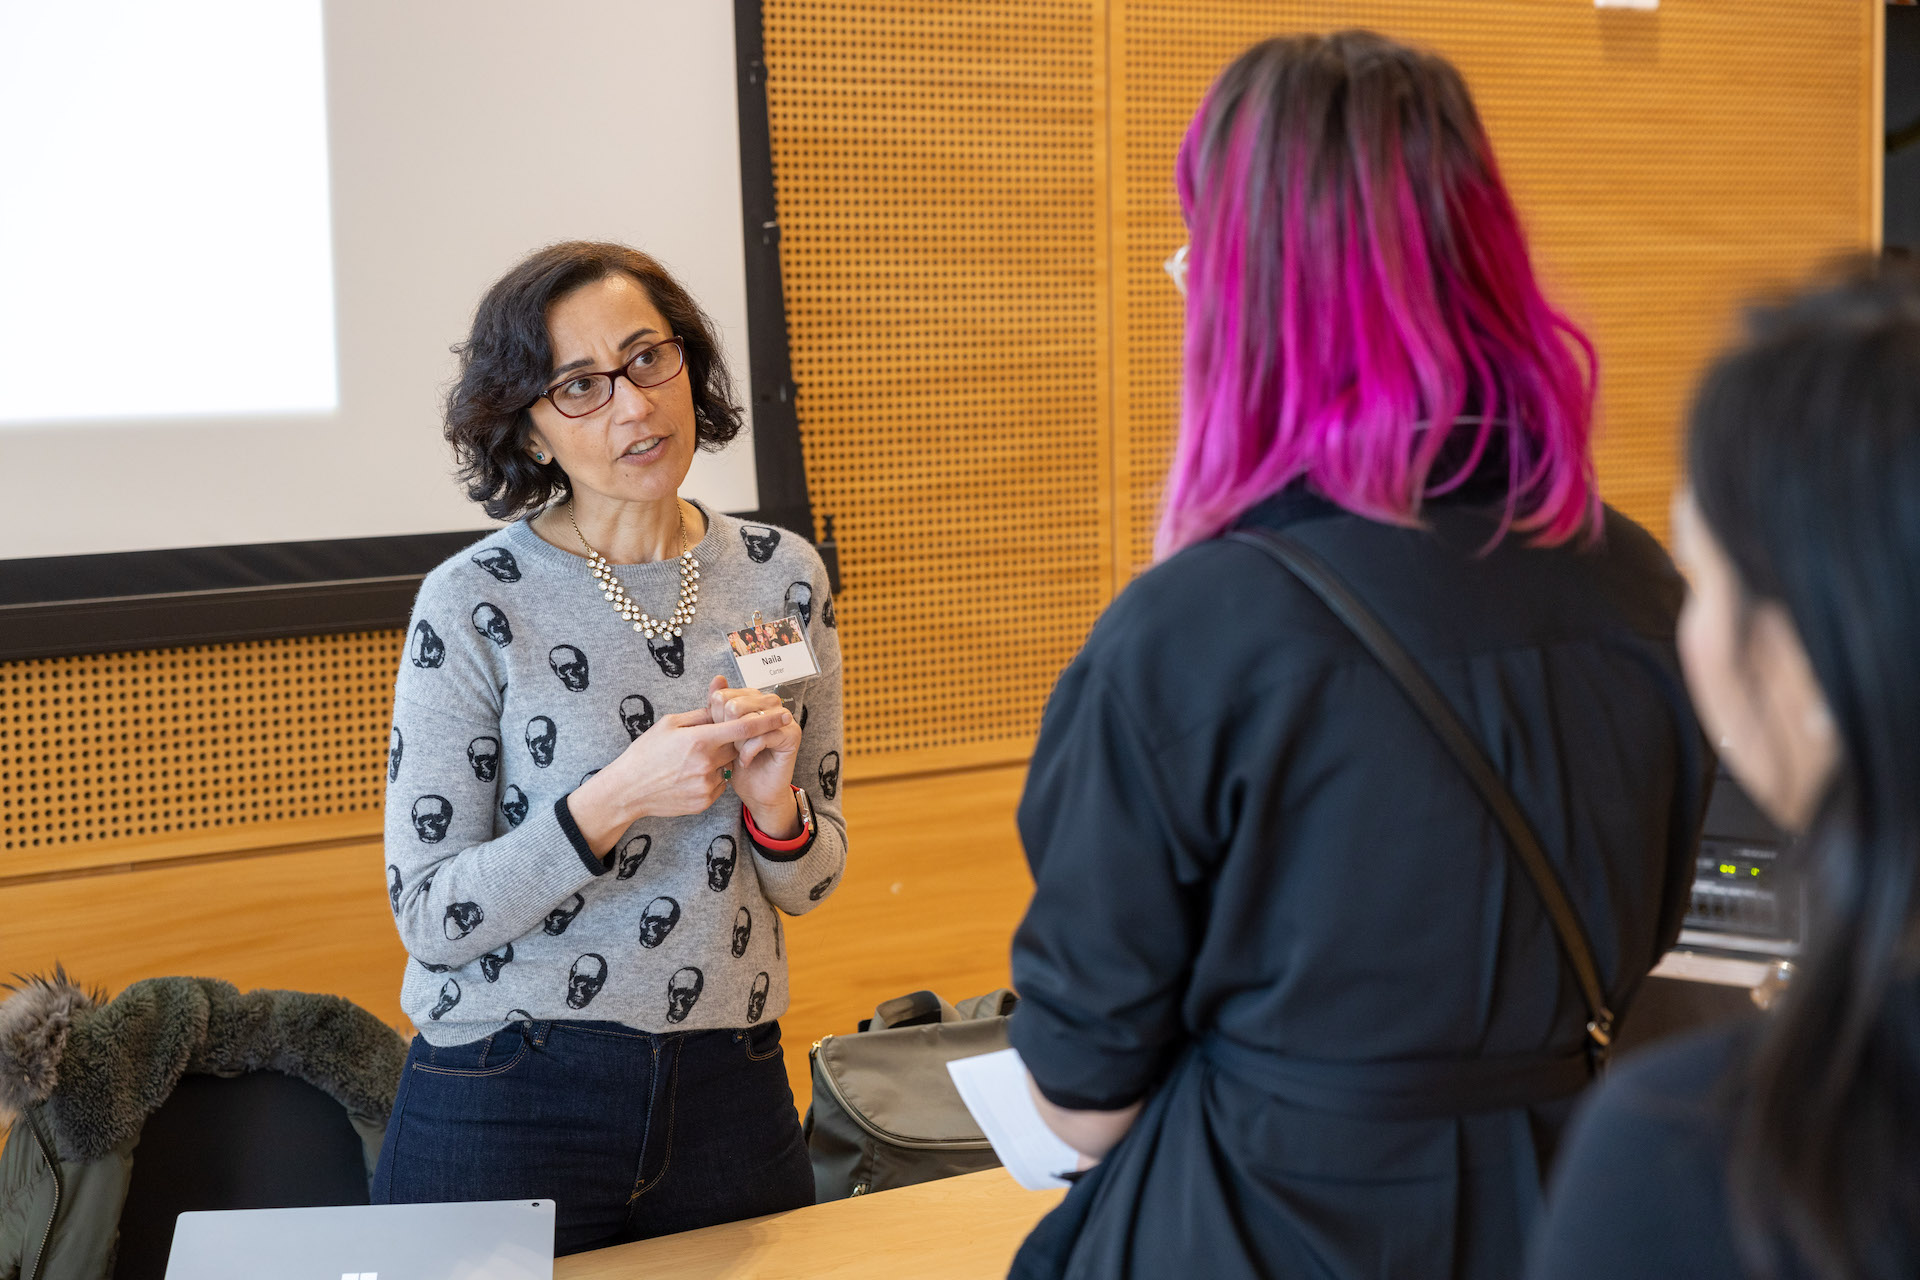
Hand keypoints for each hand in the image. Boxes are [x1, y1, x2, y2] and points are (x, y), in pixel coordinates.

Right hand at [569, 698, 791, 852]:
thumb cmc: (646, 752)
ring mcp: (706, 785)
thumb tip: (722, 696)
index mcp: (698, 740)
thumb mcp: (669, 724)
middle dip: (729, 741)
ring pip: (727, 766)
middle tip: (709, 740)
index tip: (783, 713)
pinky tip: (687, 777)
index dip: (765, 719)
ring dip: (717, 761)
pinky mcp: (705, 802)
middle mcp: (706, 763)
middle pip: (736, 746)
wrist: (628, 790)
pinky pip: (719, 784)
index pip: (742, 726)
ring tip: (688, 762)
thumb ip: (702, 713)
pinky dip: (710, 778)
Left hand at [705, 675, 803, 835]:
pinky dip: (749, 752)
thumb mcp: (723, 733)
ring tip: (738, 753)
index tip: (720, 736)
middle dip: (727, 731)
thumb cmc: (740, 762)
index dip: (715, 718)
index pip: (724, 695)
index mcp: (754, 698)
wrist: (757, 792)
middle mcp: (771, 703)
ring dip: (738, 741)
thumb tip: (717, 679)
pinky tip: (745, 761)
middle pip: (735, 705)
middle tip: (731, 747)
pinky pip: (762, 736)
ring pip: (749, 719)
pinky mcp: (792, 734)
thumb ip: (719, 706)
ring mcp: (783, 717)